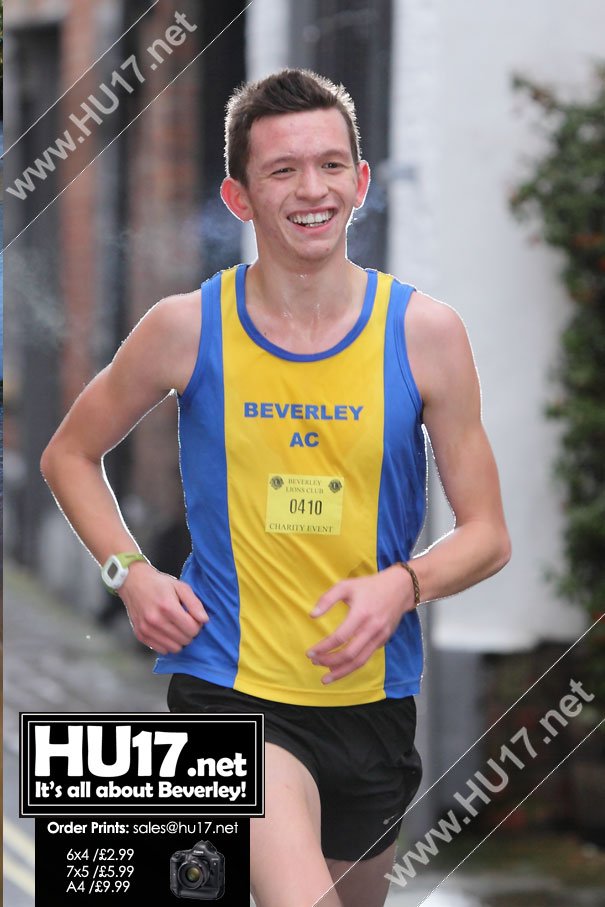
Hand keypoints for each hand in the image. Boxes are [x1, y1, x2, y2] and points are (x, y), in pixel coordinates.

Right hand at [118, 562, 207, 653]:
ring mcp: (146, 629)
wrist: (133, 582)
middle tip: (185, 622)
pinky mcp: (140, 635)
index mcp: (168, 607)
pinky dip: (167, 643)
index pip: (192, 629)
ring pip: (174, 648)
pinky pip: (162, 650)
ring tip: (177, 627)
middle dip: (189, 632)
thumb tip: (204, 620)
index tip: (194, 618)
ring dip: (179, 640)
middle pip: (185, 640)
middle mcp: (155, 620)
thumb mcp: (181, 587)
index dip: (198, 625)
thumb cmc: (159, 584)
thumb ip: (195, 603)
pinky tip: (167, 631)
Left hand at [306, 566, 415, 683]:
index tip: (310, 652)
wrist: (400, 588)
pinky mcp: (384, 641)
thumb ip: (327, 599)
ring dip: (342, 671)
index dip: (323, 648)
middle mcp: (371, 628)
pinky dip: (353, 665)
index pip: (339, 637)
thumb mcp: (346, 586)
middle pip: (350, 654)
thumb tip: (312, 615)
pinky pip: (367, 657)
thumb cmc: (369, 586)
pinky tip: (341, 667)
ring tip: (326, 677)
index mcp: (361, 614)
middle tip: (315, 662)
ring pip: (360, 661)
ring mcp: (380, 636)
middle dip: (330, 662)